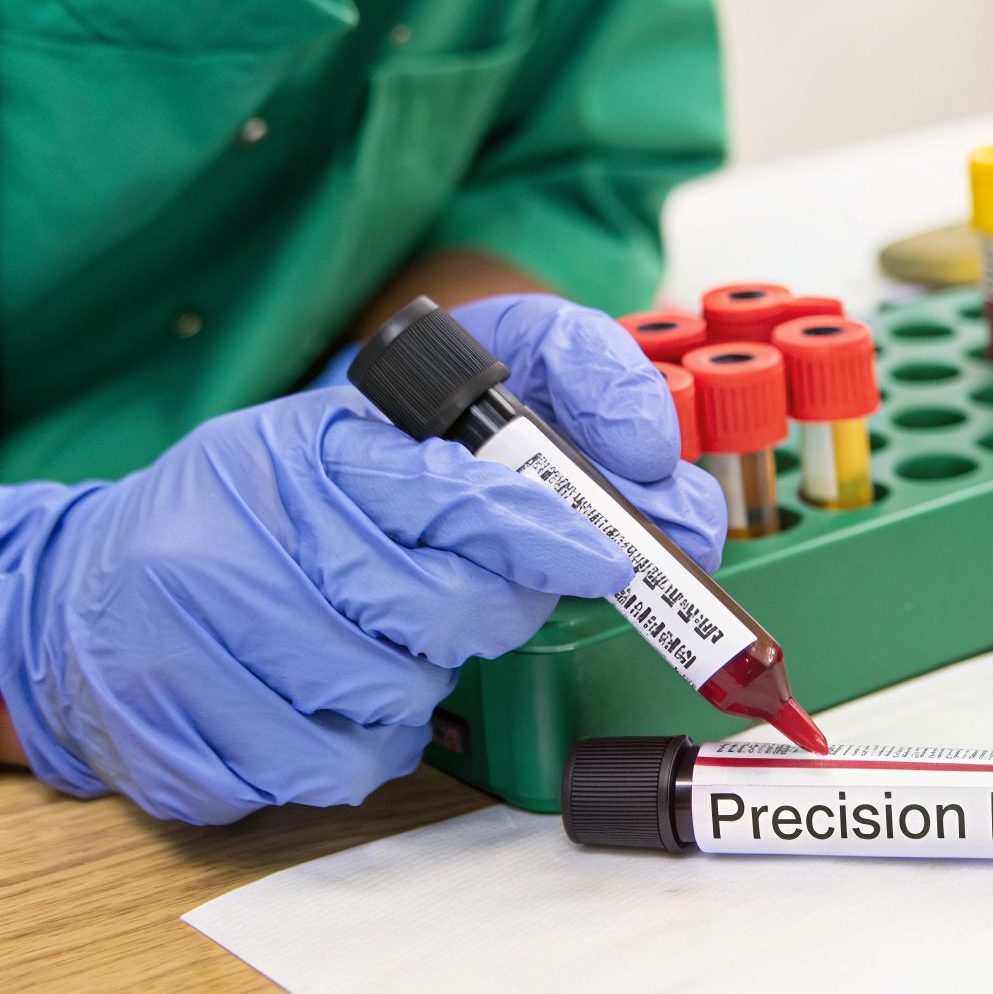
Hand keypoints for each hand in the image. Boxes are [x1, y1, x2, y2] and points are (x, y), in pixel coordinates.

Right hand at [0, 294, 724, 823]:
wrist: (98, 590)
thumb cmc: (279, 512)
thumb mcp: (387, 441)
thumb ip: (531, 460)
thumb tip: (679, 517)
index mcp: (319, 441)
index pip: (458, 487)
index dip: (548, 530)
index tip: (607, 560)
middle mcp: (253, 522)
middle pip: (443, 608)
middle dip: (490, 617)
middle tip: (479, 606)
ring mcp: (206, 625)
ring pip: (398, 695)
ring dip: (420, 685)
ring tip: (377, 641)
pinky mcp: (183, 722)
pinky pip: (339, 766)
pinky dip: (362, 747)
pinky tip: (330, 698)